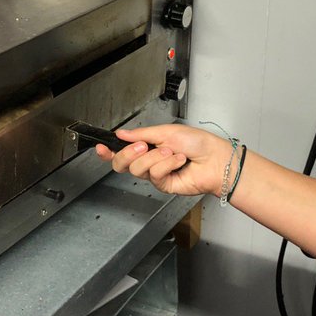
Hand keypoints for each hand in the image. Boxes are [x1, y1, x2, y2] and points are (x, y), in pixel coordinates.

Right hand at [96, 124, 233, 197]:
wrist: (214, 159)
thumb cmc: (197, 143)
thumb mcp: (166, 131)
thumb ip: (141, 133)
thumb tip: (121, 133)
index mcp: (148, 145)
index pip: (122, 150)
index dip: (108, 151)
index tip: (100, 147)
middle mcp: (149, 160)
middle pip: (122, 163)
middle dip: (128, 153)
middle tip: (143, 146)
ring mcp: (155, 174)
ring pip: (137, 168)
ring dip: (154, 157)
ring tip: (170, 151)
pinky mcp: (163, 185)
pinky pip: (154, 175)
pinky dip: (166, 164)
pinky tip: (178, 161)